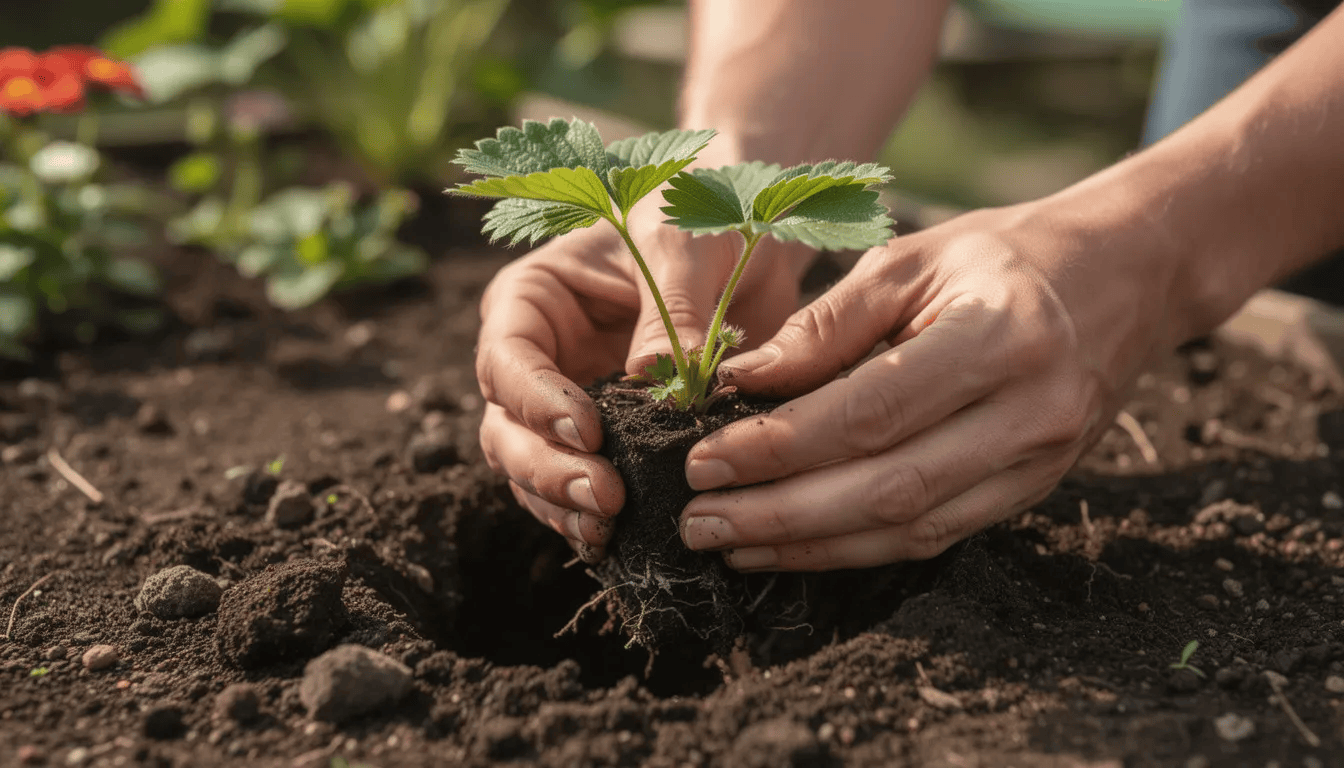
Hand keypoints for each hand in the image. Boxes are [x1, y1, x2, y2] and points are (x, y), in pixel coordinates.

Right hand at [476, 206, 811, 560]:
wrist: (745, 236)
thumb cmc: (698, 215)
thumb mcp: (685, 246)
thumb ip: (670, 311)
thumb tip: (652, 382)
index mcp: (533, 301)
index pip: (507, 361)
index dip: (538, 404)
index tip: (591, 432)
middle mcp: (538, 358)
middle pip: (508, 428)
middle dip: (547, 469)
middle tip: (604, 497)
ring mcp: (568, 402)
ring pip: (536, 468)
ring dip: (564, 503)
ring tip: (610, 526)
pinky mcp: (609, 438)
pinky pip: (583, 484)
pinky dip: (594, 513)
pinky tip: (623, 536)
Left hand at [677, 202, 1181, 570]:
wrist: (1128, 276)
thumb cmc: (1006, 254)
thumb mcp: (913, 259)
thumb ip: (827, 323)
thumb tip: (743, 382)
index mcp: (999, 337)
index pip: (869, 412)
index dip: (779, 445)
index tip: (704, 459)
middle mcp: (1028, 412)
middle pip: (886, 488)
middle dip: (781, 514)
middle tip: (699, 521)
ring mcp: (1039, 462)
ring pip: (909, 529)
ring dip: (811, 546)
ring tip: (731, 543)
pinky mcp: (1034, 490)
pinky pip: (937, 538)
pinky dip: (858, 549)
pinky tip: (795, 545)